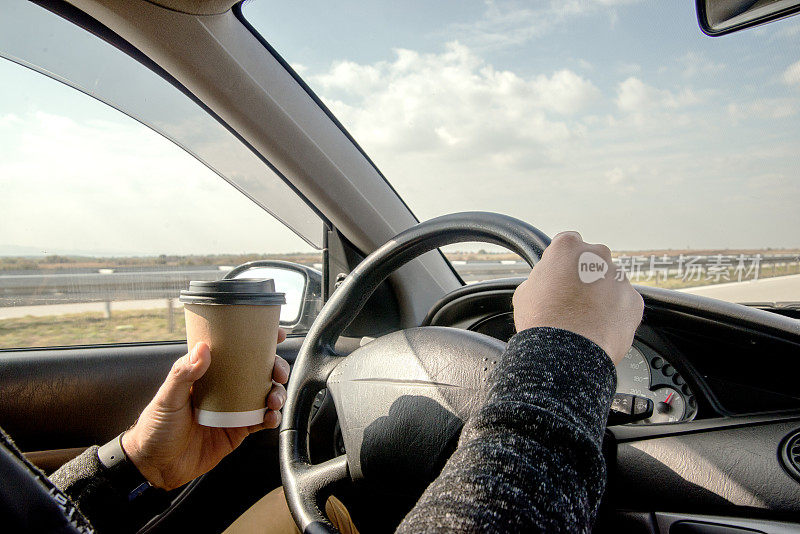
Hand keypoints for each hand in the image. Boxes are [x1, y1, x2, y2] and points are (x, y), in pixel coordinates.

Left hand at [121, 329, 289, 489]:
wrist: (155, 467)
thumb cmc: (154, 429)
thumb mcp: (167, 398)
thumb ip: (183, 373)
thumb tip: (203, 349)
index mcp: (208, 375)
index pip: (235, 351)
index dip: (258, 341)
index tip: (276, 334)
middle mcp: (224, 389)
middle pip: (259, 371)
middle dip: (276, 368)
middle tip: (278, 372)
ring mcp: (233, 410)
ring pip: (265, 394)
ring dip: (277, 393)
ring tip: (274, 399)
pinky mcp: (238, 431)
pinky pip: (261, 421)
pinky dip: (272, 418)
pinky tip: (271, 417)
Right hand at [512, 231, 642, 363]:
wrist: (566, 354)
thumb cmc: (542, 322)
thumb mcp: (525, 292)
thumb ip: (542, 278)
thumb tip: (547, 282)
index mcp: (568, 247)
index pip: (567, 242)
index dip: (561, 261)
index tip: (559, 274)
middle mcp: (597, 256)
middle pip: (592, 260)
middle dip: (585, 275)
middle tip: (571, 298)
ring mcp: (619, 278)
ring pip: (610, 282)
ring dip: (601, 295)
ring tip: (585, 318)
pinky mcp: (634, 301)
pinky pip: (624, 303)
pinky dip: (615, 312)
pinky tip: (599, 326)